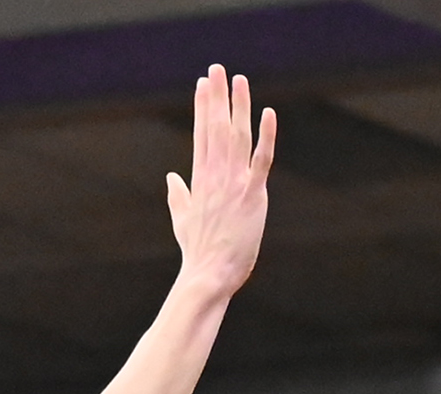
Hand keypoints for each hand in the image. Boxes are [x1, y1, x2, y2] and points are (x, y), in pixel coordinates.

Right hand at [167, 65, 274, 302]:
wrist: (208, 277)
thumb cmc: (198, 253)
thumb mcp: (182, 220)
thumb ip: (179, 196)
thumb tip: (172, 178)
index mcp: (200, 180)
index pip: (201, 135)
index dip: (202, 107)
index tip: (203, 85)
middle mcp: (216, 177)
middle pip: (216, 128)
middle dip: (216, 96)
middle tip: (217, 69)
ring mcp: (234, 185)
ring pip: (237, 137)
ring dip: (238, 106)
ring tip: (238, 80)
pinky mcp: (253, 196)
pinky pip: (261, 160)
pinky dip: (265, 136)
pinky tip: (268, 113)